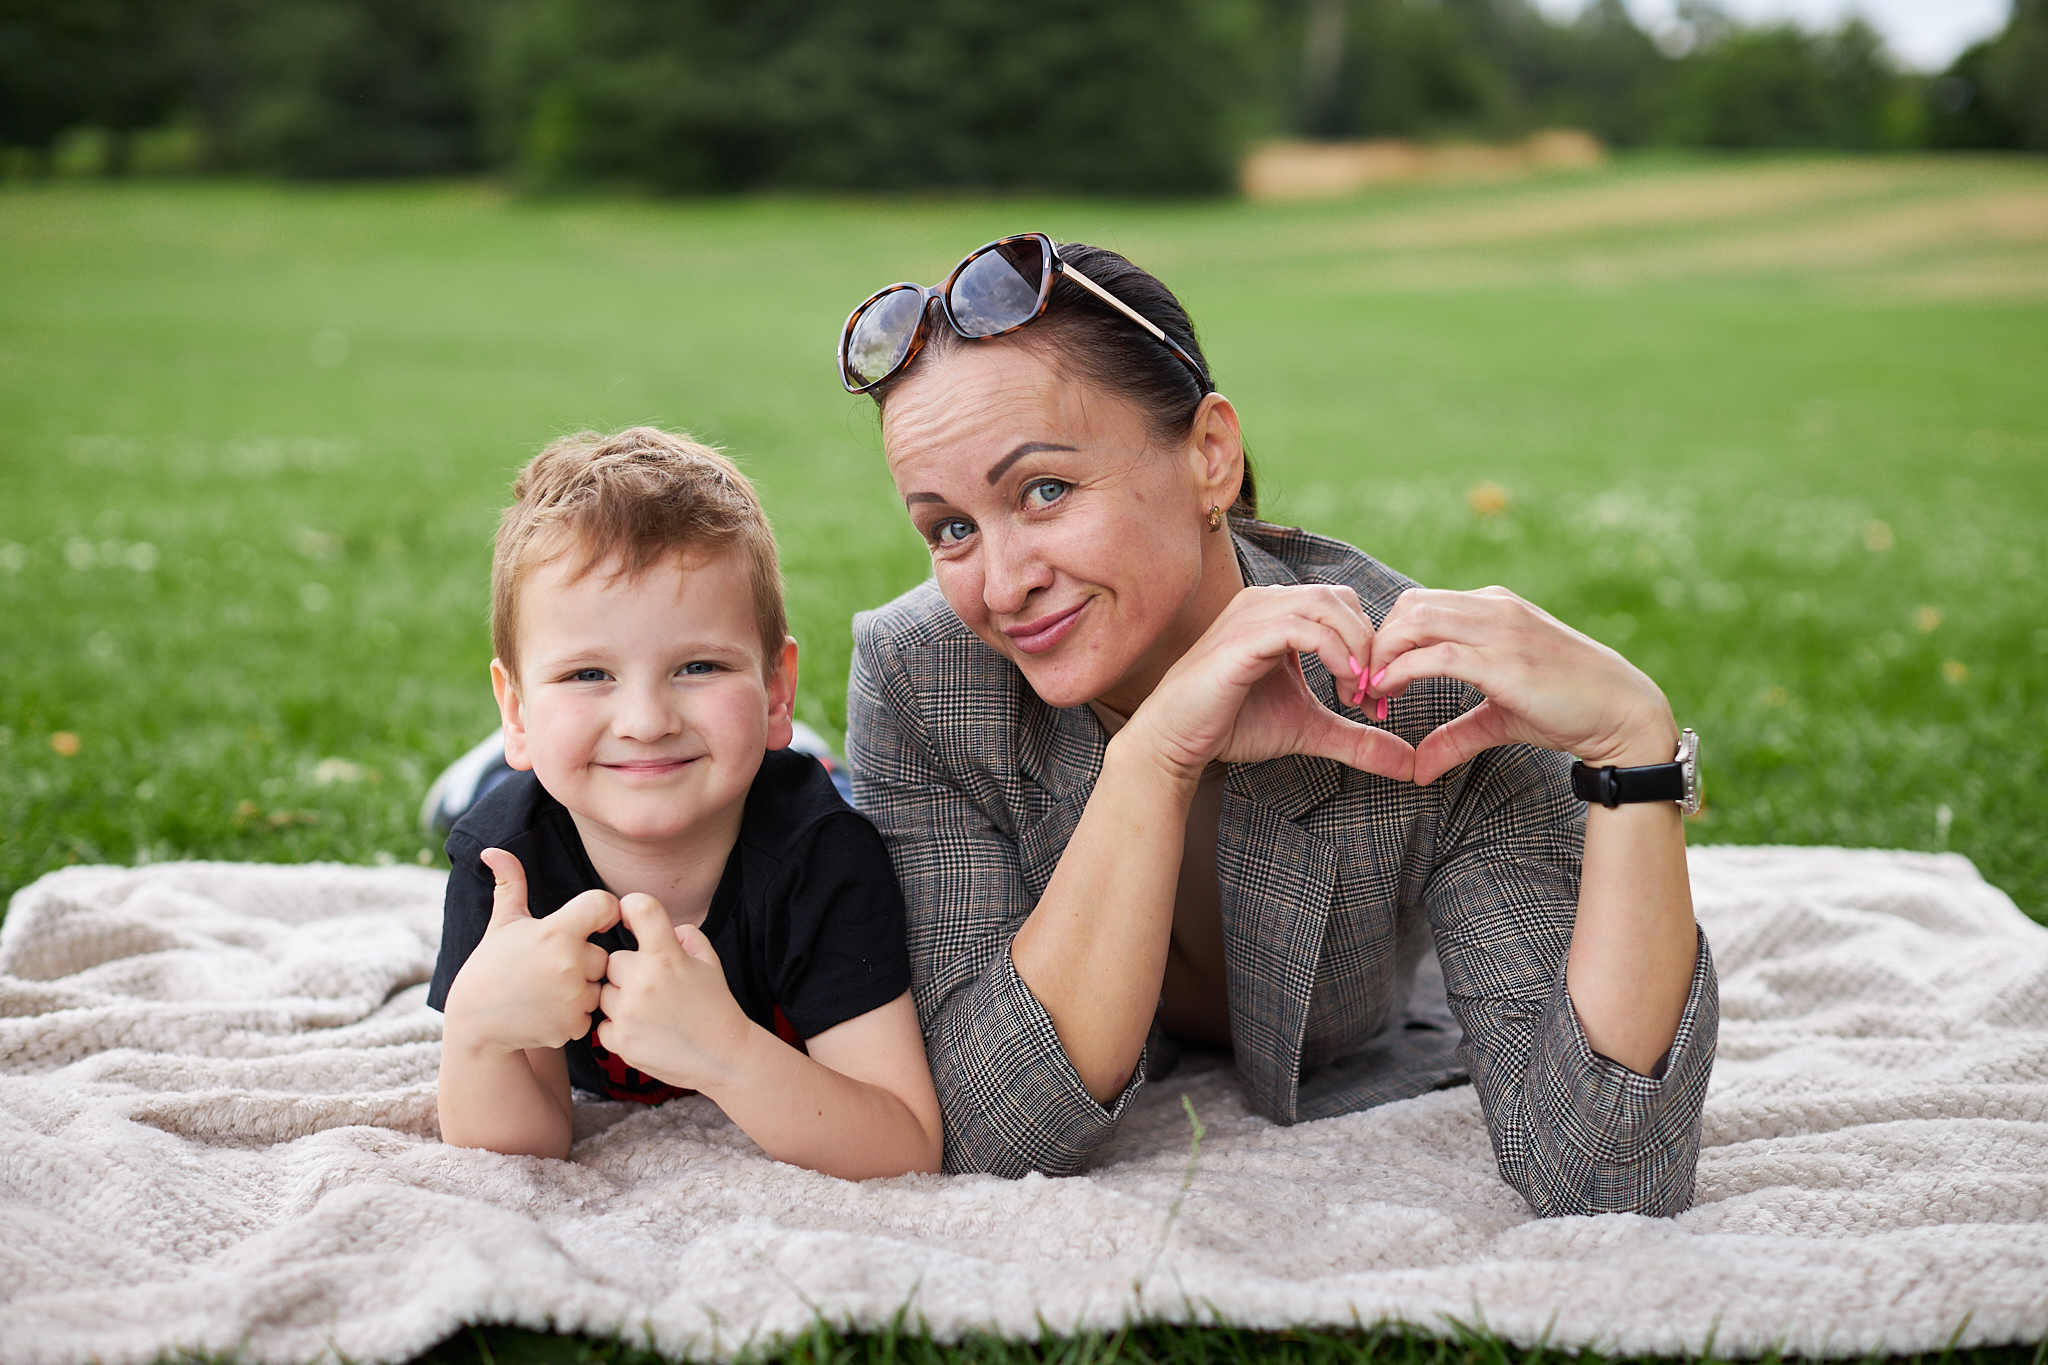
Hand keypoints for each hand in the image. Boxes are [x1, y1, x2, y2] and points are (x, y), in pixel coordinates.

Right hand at [443, 848, 618, 1053]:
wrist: (476, 1023)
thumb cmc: (491, 965)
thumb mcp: (502, 923)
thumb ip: (510, 883)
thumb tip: (493, 850)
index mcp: (557, 931)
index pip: (604, 905)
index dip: (603, 910)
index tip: (593, 920)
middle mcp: (570, 963)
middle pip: (604, 954)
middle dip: (585, 959)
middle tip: (553, 967)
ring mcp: (573, 998)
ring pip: (599, 986)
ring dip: (582, 987)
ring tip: (548, 990)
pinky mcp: (573, 1026)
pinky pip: (591, 1014)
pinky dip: (575, 1014)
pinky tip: (548, 1011)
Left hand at [596, 894, 752, 1093]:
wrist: (723, 1056)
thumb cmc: (716, 1007)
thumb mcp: (709, 961)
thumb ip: (684, 935)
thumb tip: (659, 927)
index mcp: (667, 957)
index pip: (640, 908)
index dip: (632, 905)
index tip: (631, 915)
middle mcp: (642, 982)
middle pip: (614, 961)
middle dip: (630, 970)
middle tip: (655, 987)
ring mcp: (627, 1013)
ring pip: (605, 993)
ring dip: (622, 999)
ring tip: (652, 1012)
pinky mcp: (619, 1041)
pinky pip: (604, 1024)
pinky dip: (620, 1027)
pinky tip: (645, 1030)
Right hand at [1128, 583, 1415, 783]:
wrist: (1174, 741)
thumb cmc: (1232, 725)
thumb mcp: (1308, 729)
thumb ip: (1356, 738)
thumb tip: (1409, 765)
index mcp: (1280, 613)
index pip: (1344, 606)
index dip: (1370, 646)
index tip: (1374, 699)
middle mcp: (1265, 602)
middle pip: (1342, 599)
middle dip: (1370, 645)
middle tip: (1371, 696)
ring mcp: (1252, 615)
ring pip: (1327, 605)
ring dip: (1357, 648)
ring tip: (1358, 693)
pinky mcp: (1243, 638)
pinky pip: (1303, 627)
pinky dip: (1334, 652)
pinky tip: (1344, 684)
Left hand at [1365, 587, 1679, 785]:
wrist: (1623, 714)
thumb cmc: (1566, 710)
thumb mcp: (1499, 717)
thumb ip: (1455, 734)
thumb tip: (1416, 768)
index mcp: (1494, 608)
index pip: (1419, 605)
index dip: (1387, 639)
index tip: (1372, 680)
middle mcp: (1495, 608)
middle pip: (1409, 606)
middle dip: (1375, 643)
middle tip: (1362, 687)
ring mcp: (1501, 630)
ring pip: (1416, 620)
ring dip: (1383, 655)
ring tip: (1372, 694)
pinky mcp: (1505, 660)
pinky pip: (1436, 654)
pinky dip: (1401, 671)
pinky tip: (1389, 695)